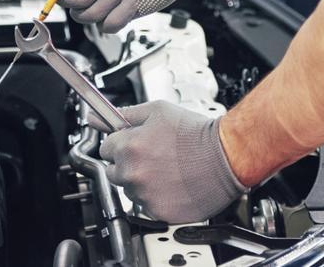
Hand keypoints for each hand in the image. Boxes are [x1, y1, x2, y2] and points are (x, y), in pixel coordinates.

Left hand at [98, 102, 246, 223]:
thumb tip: (97, 118)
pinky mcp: (158, 212)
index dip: (120, 143)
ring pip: (130, 190)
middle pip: (113, 171)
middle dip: (128, 163)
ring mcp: (145, 195)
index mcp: (129, 146)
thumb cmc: (197, 134)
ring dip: (142, 182)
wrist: (226, 157)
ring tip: (166, 170)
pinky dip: (156, 198)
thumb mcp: (158, 112)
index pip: (105, 148)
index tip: (132, 144)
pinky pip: (145, 207)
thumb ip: (124, 115)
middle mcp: (133, 173)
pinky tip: (172, 185)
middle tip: (153, 156)